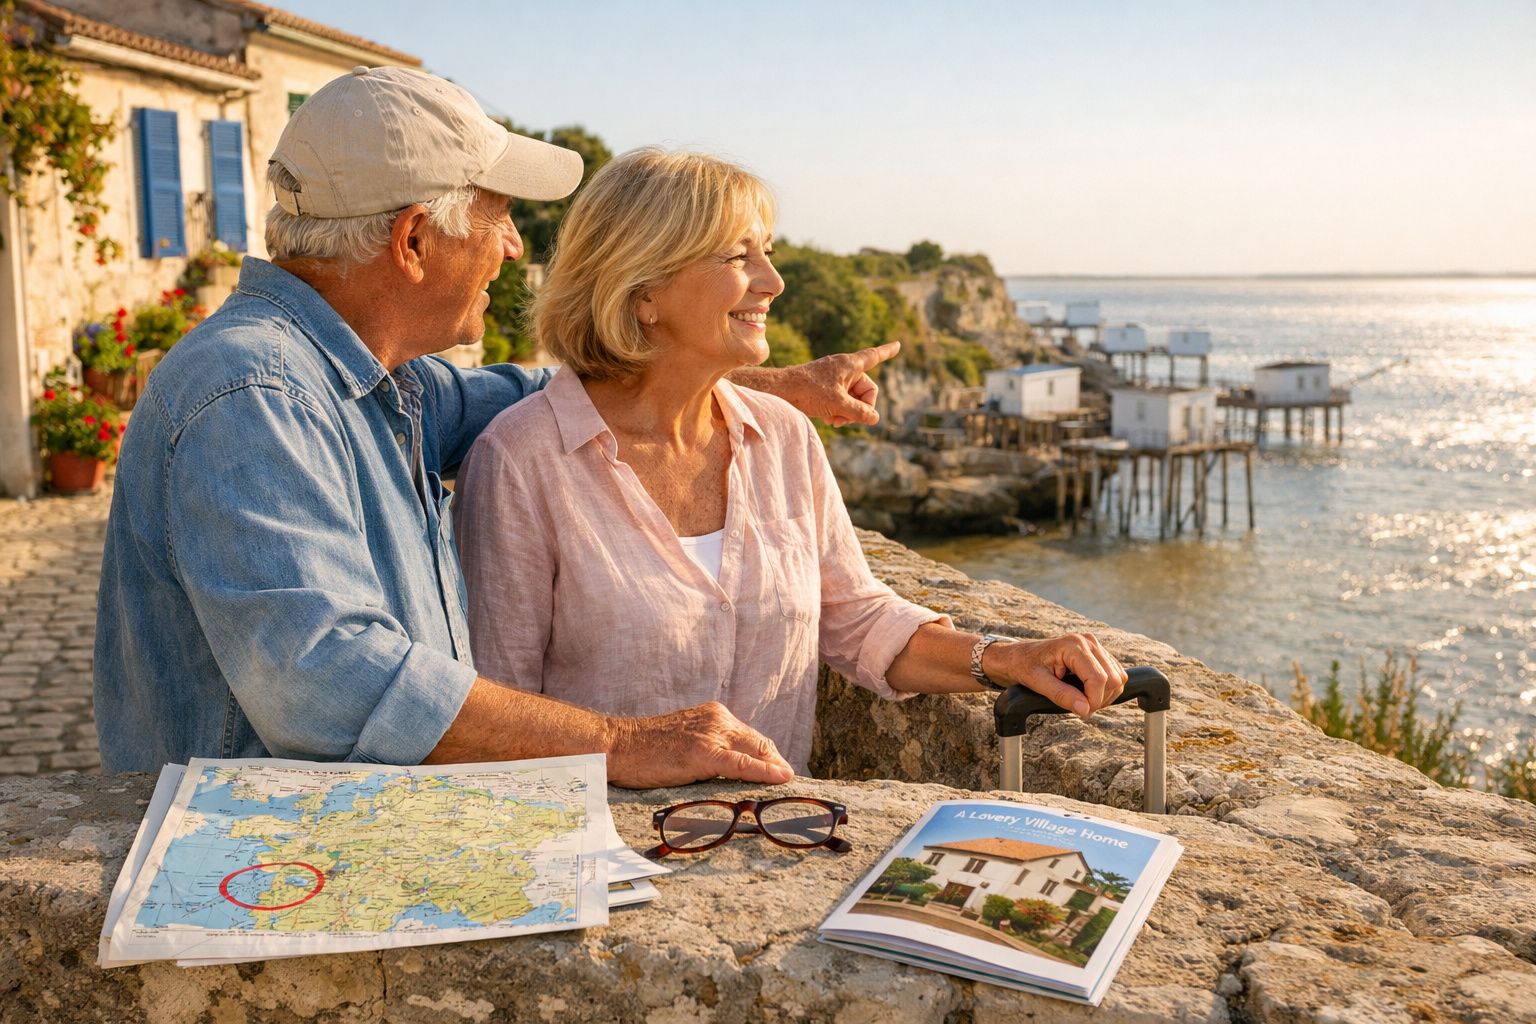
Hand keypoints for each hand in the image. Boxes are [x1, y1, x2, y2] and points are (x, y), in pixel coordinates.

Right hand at [606, 702, 794, 787]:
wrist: (618, 745)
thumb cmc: (646, 750)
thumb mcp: (686, 742)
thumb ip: (710, 749)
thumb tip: (734, 772)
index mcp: (715, 715)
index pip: (753, 738)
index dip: (771, 758)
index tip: (783, 775)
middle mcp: (718, 719)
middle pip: (760, 743)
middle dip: (778, 765)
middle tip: (793, 786)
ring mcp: (711, 734)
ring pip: (756, 751)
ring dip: (776, 770)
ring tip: (790, 787)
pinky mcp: (703, 752)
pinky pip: (741, 763)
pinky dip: (764, 771)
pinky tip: (780, 778)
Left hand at [792, 341, 900, 426]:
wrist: (780, 391)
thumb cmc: (808, 391)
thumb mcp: (838, 404)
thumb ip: (860, 412)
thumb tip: (874, 418)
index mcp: (849, 364)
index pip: (874, 356)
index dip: (887, 352)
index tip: (897, 345)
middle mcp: (843, 368)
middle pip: (865, 390)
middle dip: (859, 407)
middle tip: (846, 419)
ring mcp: (833, 378)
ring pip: (852, 398)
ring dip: (847, 412)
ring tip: (834, 420)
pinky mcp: (824, 387)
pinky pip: (840, 400)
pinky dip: (838, 410)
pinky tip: (828, 419)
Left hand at [985, 633, 1128, 718]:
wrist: (1020, 657)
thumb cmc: (1025, 666)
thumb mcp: (1037, 683)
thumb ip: (1061, 695)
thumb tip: (1085, 709)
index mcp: (1073, 645)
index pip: (1099, 678)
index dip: (1094, 701)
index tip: (1082, 712)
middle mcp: (1088, 642)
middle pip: (1112, 679)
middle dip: (1099, 699)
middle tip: (1080, 707)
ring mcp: (1095, 646)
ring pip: (1118, 678)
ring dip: (1104, 695)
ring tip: (1082, 699)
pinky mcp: (1099, 653)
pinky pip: (1115, 675)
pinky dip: (1105, 689)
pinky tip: (1086, 692)